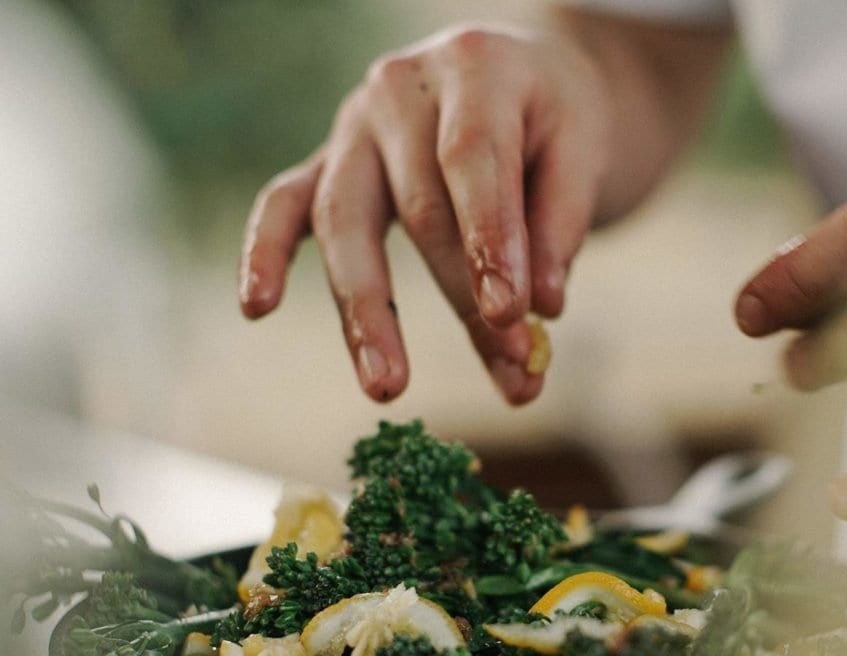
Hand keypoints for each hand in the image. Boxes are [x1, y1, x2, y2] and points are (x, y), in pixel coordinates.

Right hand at [237, 23, 611, 404]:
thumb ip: (559, 229)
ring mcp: (353, 125)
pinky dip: (266, 253)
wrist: (521, 76)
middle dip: (463, 298)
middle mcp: (401, 90)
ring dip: (366, 309)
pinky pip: (283, 203)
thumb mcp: (582, 153)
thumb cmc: (553, 120)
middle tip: (510, 367)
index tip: (513, 316)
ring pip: (345, 219)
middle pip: (419, 207)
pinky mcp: (327, 161)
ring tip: (385, 385)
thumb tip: (540, 311)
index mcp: (474, 68)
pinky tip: (255, 307)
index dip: (490, 241)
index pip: (472, 160)